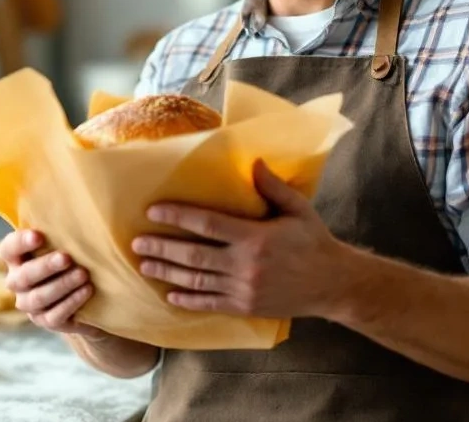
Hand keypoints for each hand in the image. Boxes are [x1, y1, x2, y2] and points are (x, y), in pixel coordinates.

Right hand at [0, 228, 104, 337]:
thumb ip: (61, 228)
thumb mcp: (66, 242)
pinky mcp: (46, 321)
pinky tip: (87, 291)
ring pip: (38, 298)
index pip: (8, 249)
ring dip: (61, 285)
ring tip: (83, 274)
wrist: (91, 297)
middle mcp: (18, 282)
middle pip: (23, 276)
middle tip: (67, 258)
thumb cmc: (74, 259)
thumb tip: (74, 199)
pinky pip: (54, 316)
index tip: (39, 236)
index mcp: (17, 258)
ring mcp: (30, 305)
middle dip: (45, 266)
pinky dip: (71, 303)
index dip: (20, 243)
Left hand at [131, 159, 345, 318]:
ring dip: (167, 273)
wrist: (333, 284)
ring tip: (144, 265)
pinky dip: (187, 300)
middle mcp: (245, 265)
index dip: (178, 217)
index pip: (207, 225)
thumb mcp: (298, 209)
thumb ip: (273, 186)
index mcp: (255, 238)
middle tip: (136, 242)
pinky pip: (210, 304)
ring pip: (196, 281)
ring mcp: (243, 289)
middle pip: (193, 255)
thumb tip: (253, 161)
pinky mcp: (245, 307)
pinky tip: (169, 296)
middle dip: (162, 247)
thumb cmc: (314, 242)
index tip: (153, 211)